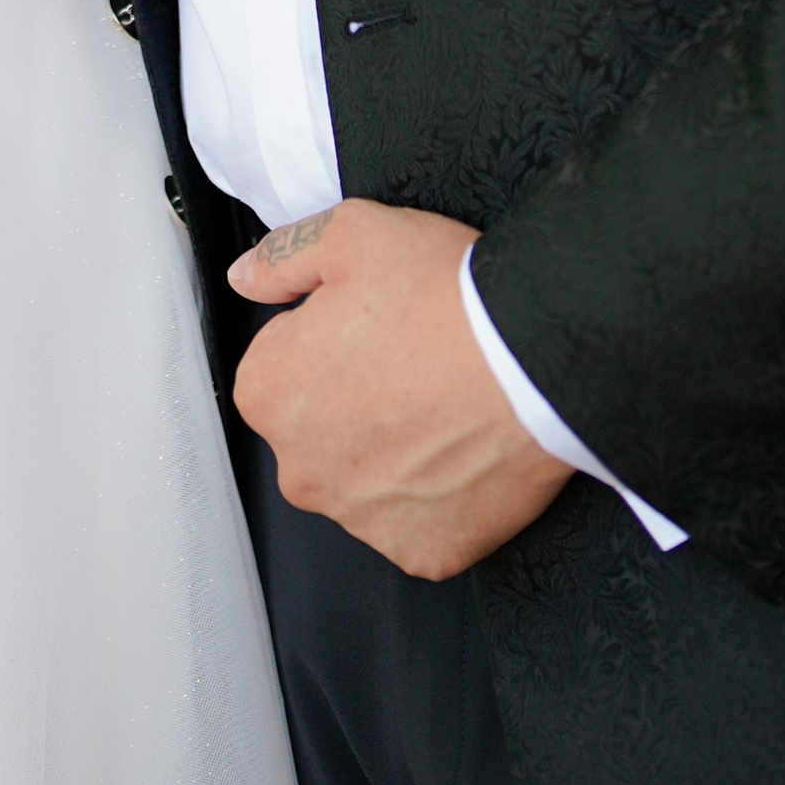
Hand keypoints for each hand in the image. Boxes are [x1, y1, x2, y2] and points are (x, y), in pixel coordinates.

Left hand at [229, 201, 570, 579]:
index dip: (327, 336)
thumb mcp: (352, 234)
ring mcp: (362, 518)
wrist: (534, 358)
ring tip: (443, 402)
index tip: (369, 325)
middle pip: (318, 429)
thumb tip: (250, 277)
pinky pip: (419, 521)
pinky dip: (439, 494)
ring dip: (394, 450)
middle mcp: (302, 470)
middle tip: (410, 361)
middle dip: (353, 400)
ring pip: (366, 478)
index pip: (280, 364)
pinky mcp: (421, 550)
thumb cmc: (446, 300)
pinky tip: (464, 447)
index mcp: (271, 393)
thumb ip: (285, 257)